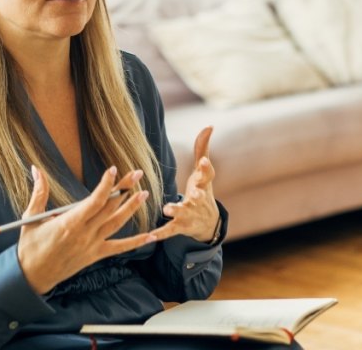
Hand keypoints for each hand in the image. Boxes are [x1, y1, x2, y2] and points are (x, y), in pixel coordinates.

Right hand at [16, 164, 154, 294]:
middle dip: (125, 189)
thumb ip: (39, 192)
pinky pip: (119, 248)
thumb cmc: (30, 246)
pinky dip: (136, 242)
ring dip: (132, 208)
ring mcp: (92, 245)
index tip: (113, 170)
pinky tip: (152, 236)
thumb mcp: (32, 217)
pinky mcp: (95, 255)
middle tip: (138, 173)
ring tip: (144, 193)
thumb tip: (35, 168)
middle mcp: (84, 233)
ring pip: (117, 224)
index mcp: (69, 223)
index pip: (94, 201)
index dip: (106, 185)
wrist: (32, 277)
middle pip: (109, 208)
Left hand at [149, 126, 219, 242]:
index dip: (206, 168)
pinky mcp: (180, 227)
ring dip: (176, 210)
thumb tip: (209, 125)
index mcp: (203, 185)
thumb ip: (203, 148)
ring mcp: (190, 215)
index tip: (204, 161)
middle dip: (197, 196)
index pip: (208, 176)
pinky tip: (151, 235)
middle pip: (199, 198)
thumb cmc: (202, 190)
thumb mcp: (203, 171)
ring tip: (167, 208)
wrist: (207, 224)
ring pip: (182, 213)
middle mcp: (199, 200)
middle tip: (194, 194)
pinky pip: (170, 231)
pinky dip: (161, 233)